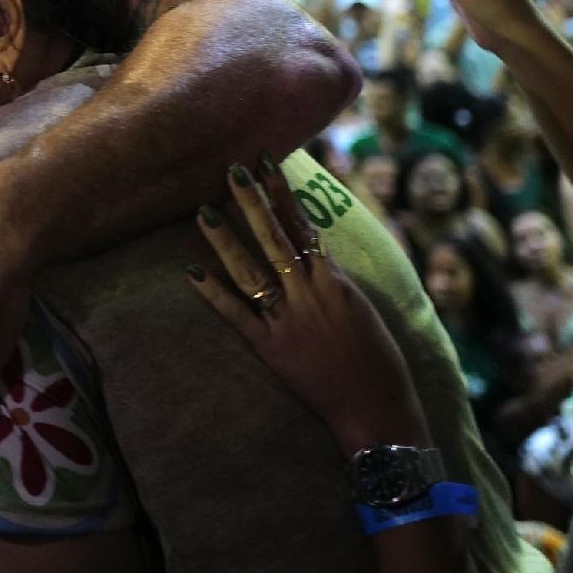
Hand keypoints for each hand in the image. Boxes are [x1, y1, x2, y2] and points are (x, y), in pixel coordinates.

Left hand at [187, 161, 427, 449]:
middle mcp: (308, 294)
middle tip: (232, 170)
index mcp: (335, 281)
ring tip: (203, 212)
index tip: (267, 164)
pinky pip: (237, 316)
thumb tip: (319, 251)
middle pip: (275, 239)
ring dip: (226, 241)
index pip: (304, 227)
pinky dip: (214, 294)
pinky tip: (193, 271)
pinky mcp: (271, 348)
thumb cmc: (379, 360)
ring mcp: (287, 320)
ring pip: (250, 271)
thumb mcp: (364, 308)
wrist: (376, 409)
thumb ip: (337, 278)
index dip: (284, 195)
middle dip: (253, 203)